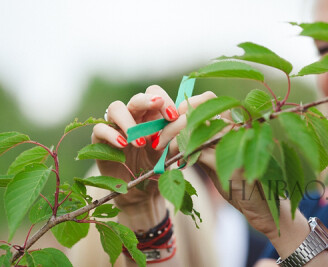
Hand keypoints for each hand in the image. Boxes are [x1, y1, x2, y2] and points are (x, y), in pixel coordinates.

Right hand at [91, 85, 216, 226]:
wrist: (139, 191)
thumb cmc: (157, 166)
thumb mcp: (171, 150)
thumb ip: (181, 133)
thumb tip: (200, 113)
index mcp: (151, 115)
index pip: (155, 94)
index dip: (164, 100)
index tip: (175, 115)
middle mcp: (133, 116)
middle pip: (136, 97)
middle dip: (147, 100)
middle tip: (158, 109)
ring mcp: (115, 126)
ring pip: (115, 108)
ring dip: (129, 122)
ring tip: (142, 142)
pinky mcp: (99, 141)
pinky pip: (99, 129)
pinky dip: (111, 134)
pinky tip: (123, 146)